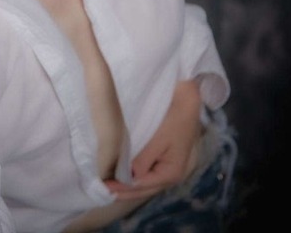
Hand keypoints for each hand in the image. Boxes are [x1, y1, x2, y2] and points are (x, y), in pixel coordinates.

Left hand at [105, 79, 201, 201]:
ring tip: (111, 187)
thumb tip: (128, 178)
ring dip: (129, 186)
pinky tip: (126, 176)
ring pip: (147, 182)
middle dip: (125, 191)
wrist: (188, 100)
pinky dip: (136, 176)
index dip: (122, 188)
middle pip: (145, 188)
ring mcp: (170, 167)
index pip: (142, 186)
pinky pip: (149, 173)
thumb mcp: (157, 139)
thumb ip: (142, 161)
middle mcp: (171, 175)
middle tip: (103, 191)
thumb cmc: (173, 118)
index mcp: (170, 173)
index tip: (104, 187)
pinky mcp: (166, 158)